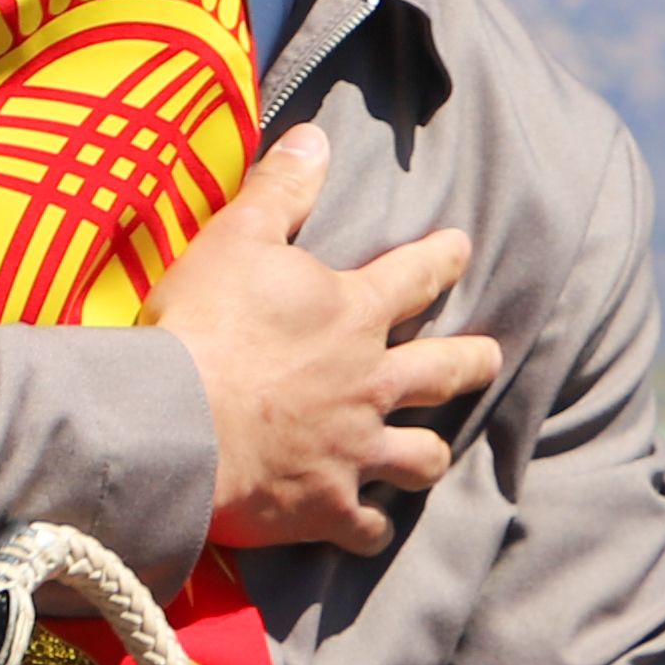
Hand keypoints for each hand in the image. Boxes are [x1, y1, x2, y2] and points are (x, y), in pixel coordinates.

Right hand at [153, 130, 502, 554]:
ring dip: (428, 454)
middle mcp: (370, 384)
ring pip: (421, 458)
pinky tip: (370, 528)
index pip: (416, 277)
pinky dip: (370, 528)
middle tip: (488, 356)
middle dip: (472, 361)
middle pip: (444, 372)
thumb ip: (280, 189)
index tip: (460, 248)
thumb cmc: (202, 326)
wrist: (175, 423)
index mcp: (352, 315)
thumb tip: (315, 135)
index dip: (441, 259)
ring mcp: (354, 449)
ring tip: (432, 453)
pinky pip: (367, 527)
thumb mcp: (235, 238)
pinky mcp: (327, 506)